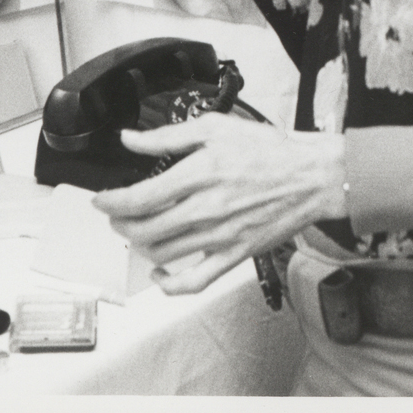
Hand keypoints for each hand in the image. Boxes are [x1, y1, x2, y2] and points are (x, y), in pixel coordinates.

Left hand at [91, 115, 345, 294]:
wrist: (310, 176)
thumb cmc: (268, 150)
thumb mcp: (216, 127)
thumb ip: (168, 136)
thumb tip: (132, 139)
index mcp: (200, 173)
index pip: (140, 197)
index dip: (112, 202)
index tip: (102, 200)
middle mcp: (206, 208)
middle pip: (145, 228)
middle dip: (120, 223)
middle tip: (116, 214)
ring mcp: (219, 237)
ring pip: (162, 253)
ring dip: (139, 245)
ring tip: (136, 232)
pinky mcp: (233, 256)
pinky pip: (193, 282)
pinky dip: (169, 285)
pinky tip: (160, 274)